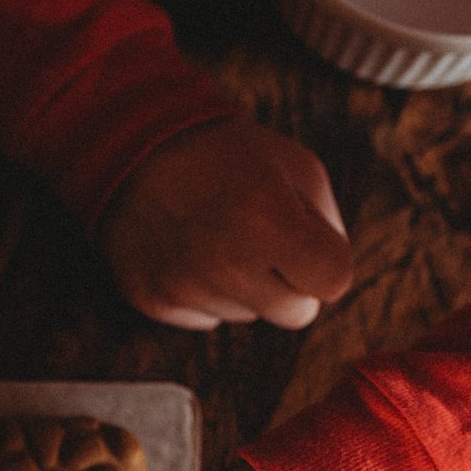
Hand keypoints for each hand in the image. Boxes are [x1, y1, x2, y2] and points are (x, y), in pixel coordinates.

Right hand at [100, 118, 353, 331]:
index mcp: (268, 219)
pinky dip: (204, 294)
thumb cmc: (225, 155)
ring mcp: (185, 286)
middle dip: (290, 283)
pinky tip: (191, 255)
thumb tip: (330, 276)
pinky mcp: (154, 301)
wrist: (137, 151)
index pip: (334, 282)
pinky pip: (205, 319)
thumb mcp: (296, 166)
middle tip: (264, 244)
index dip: (327, 263)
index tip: (309, 246)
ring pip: (248, 316)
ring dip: (243, 287)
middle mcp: (225, 262)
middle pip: (296, 314)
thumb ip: (327, 224)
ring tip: (219, 239)